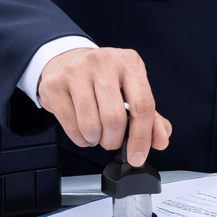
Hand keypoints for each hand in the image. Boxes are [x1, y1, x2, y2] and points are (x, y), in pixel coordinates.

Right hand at [37, 47, 171, 163]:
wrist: (68, 60)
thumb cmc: (104, 79)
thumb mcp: (132, 91)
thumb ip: (151, 117)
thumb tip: (161, 140)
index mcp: (129, 62)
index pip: (142, 105)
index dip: (142, 136)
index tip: (138, 155)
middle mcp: (103, 62)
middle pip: (114, 118)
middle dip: (113, 140)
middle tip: (111, 140)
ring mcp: (76, 70)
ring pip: (91, 125)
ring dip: (95, 140)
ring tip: (96, 133)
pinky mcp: (54, 84)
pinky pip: (70, 125)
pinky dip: (79, 138)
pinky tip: (82, 131)